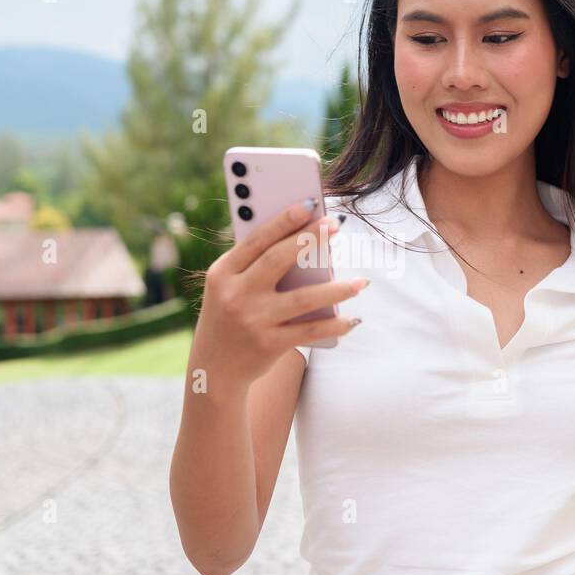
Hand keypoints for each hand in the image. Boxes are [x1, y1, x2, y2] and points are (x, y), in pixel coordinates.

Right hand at [194, 198, 367, 387]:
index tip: (309, 204)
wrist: (213, 370)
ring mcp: (252, 320)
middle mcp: (235, 295)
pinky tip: (352, 319)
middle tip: (336, 225)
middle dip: (309, 239)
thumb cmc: (229, 317)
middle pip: (277, 260)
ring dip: (336, 289)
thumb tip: (305, 240)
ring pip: (302, 298)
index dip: (283, 220)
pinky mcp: (268, 344)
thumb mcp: (228, 288)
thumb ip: (254, 265)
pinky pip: (309, 330)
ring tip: (361, 282)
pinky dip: (334, 325)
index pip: (256, 240)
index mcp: (222, 273)